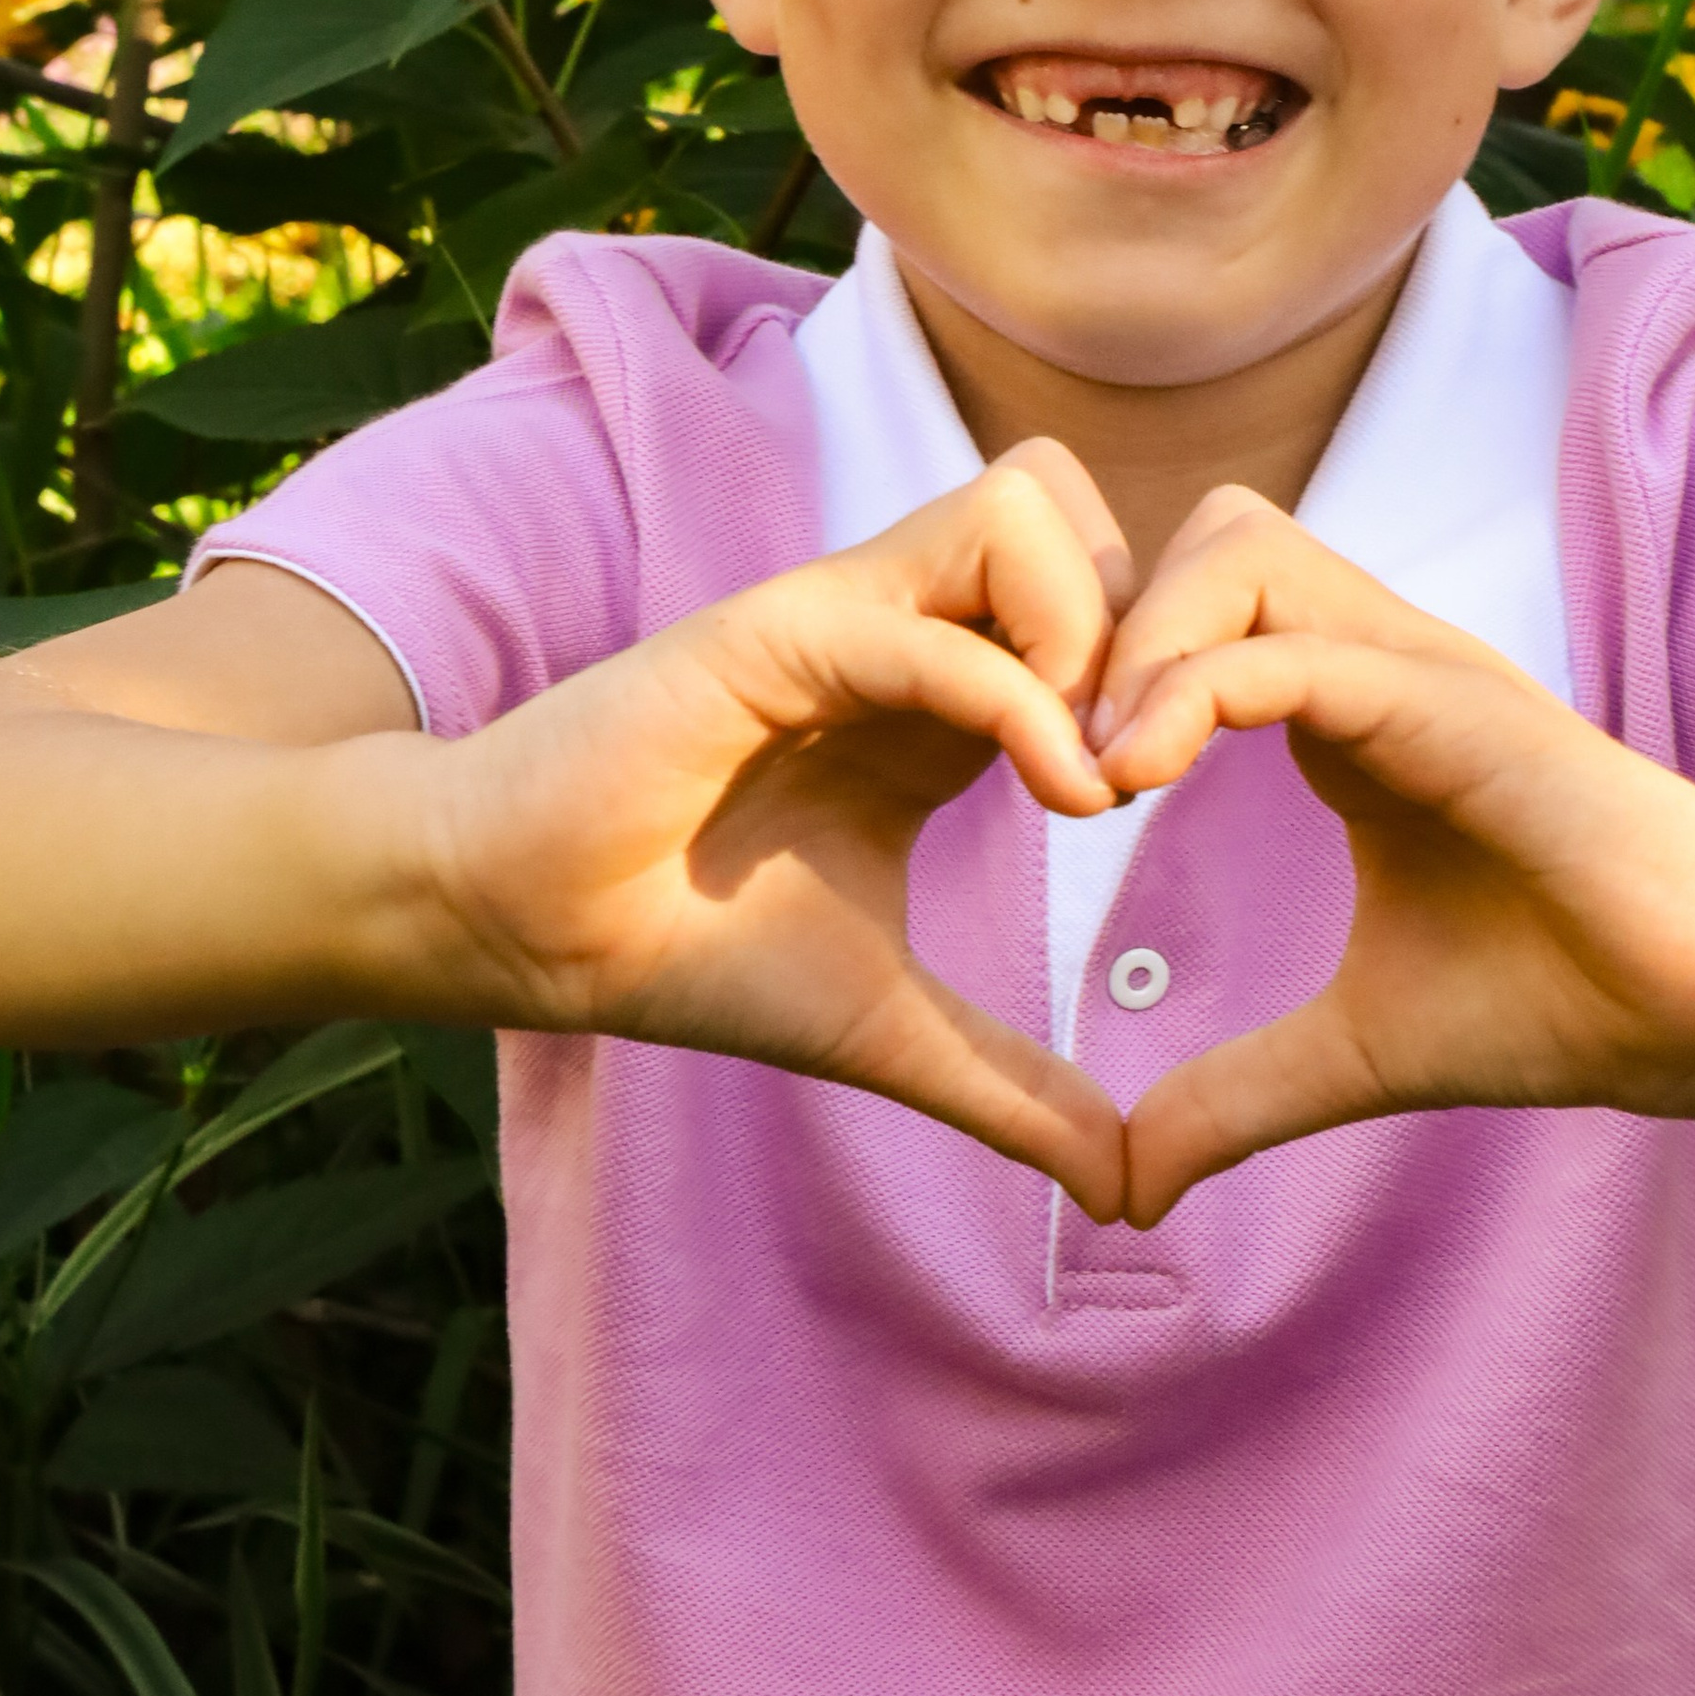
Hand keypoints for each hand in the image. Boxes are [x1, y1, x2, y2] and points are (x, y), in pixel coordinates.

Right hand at [414, 444, 1133, 1217]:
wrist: (526, 930)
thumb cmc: (691, 951)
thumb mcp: (890, 1031)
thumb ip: (1012, 1089)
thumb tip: (1126, 1190)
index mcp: (944, 693)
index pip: (1101, 587)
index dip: (1160, 670)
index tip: (1168, 799)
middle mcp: (906, 628)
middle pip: (1080, 505)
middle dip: (1152, 620)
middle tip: (1155, 765)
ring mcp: (842, 614)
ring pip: (1023, 506)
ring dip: (1095, 628)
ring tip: (1099, 774)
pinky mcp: (772, 631)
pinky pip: (929, 622)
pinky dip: (1019, 694)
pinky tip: (1063, 797)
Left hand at [1093, 490, 1694, 1226]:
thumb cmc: (1562, 1002)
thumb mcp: (1356, 1053)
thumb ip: (1236, 1096)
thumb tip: (1127, 1185)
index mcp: (1352, 713)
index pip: (1199, 606)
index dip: (1104, 667)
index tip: (1044, 785)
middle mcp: (1383, 664)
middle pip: (1209, 537)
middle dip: (1105, 620)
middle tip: (1054, 757)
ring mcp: (1426, 673)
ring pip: (1242, 551)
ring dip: (1138, 641)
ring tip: (1096, 772)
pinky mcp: (1466, 709)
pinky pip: (1300, 650)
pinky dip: (1197, 688)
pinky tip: (1138, 779)